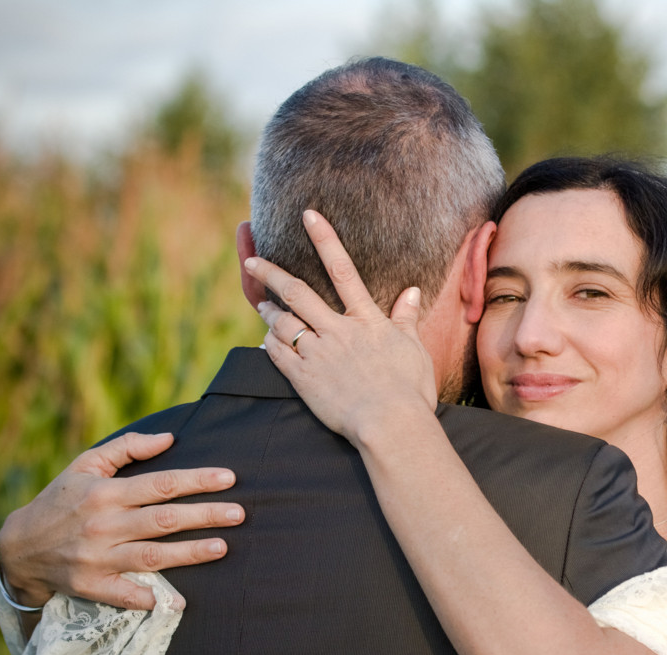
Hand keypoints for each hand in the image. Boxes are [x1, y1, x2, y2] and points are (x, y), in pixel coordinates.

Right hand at [0, 432, 241, 609]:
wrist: (19, 548)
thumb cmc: (61, 499)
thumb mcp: (86, 465)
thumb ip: (127, 446)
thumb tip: (170, 437)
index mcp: (106, 493)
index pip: (161, 484)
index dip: (197, 480)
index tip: (229, 477)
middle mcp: (103, 525)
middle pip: (164, 520)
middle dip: (204, 515)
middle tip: (240, 513)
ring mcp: (97, 558)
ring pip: (152, 556)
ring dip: (190, 553)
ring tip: (223, 547)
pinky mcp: (90, 586)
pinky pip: (124, 595)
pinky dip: (149, 598)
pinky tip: (178, 601)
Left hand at [248, 210, 436, 447]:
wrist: (391, 425)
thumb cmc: (410, 390)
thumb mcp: (414, 349)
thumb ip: (407, 318)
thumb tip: (412, 292)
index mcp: (366, 321)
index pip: (343, 270)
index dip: (324, 239)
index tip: (308, 216)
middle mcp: (338, 331)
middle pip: (298, 293)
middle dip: (271, 273)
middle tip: (252, 260)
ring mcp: (318, 355)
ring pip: (283, 323)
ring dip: (268, 311)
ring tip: (261, 305)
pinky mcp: (305, 380)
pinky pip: (279, 355)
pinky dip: (269, 344)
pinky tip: (266, 340)